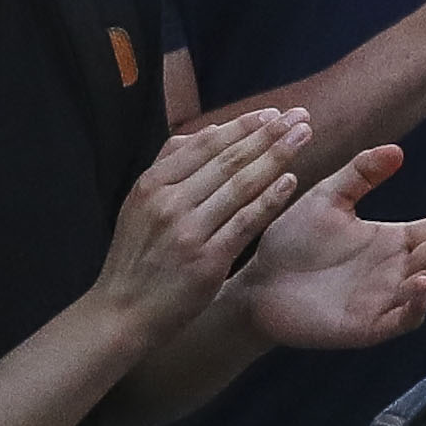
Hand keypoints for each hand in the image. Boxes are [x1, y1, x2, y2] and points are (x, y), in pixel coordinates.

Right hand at [91, 104, 324, 333]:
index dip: (243, 125)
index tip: (274, 113)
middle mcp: (169, 202)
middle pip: (228, 159)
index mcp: (152, 184)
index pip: (205, 143)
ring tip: (303, 138)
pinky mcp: (207, 261)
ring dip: (276, 157)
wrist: (123, 312)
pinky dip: (269, 200)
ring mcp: (189, 231)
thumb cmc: (136, 257)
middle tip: (300, 115)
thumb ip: (170, 167)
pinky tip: (290, 182)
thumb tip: (210, 132)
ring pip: (240, 185)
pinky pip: (245, 223)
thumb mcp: (139, 204)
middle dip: (268, 134)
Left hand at [242, 172, 425, 351]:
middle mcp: (395, 270)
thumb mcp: (328, 198)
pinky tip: (418, 282)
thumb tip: (398, 149)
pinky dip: (417, 304)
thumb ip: (361, 173)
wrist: (258, 282)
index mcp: (390, 240)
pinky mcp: (370, 326)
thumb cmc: (292, 239)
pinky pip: (404, 319)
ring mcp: (385, 300)